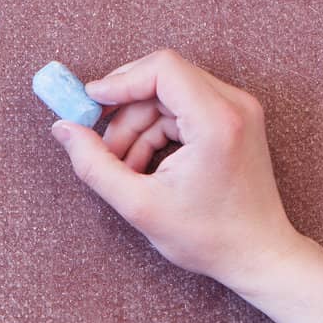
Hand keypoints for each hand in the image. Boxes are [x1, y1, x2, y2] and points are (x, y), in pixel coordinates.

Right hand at [50, 48, 322, 322]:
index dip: (120, 81)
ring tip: (124, 167)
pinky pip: (182, 107)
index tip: (89, 103)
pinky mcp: (234, 119)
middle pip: (161, 78)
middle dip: (124, 109)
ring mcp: (238, 110)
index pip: (162, 68)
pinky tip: (146, 165)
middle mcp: (234, 105)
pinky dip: (157, 130)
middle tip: (100, 142)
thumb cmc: (209, 237)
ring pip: (168, 95)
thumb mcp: (139, 205)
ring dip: (138, 125)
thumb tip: (63, 128)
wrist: (259, 254)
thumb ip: (94, 164)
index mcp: (216, 121)